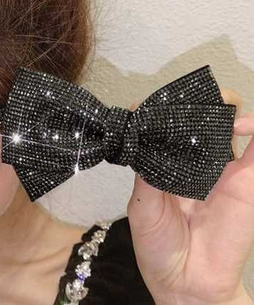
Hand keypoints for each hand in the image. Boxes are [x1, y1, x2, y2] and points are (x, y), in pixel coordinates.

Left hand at [126, 88, 253, 303]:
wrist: (187, 283)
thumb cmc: (158, 246)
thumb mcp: (142, 205)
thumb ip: (146, 170)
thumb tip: (141, 134)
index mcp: (165, 164)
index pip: (165, 126)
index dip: (158, 111)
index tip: (147, 104)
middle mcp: (191, 162)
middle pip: (198, 119)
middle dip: (195, 102)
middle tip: (186, 100)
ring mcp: (220, 170)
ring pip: (227, 125)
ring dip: (224, 108)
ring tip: (215, 106)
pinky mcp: (245, 183)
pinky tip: (243, 123)